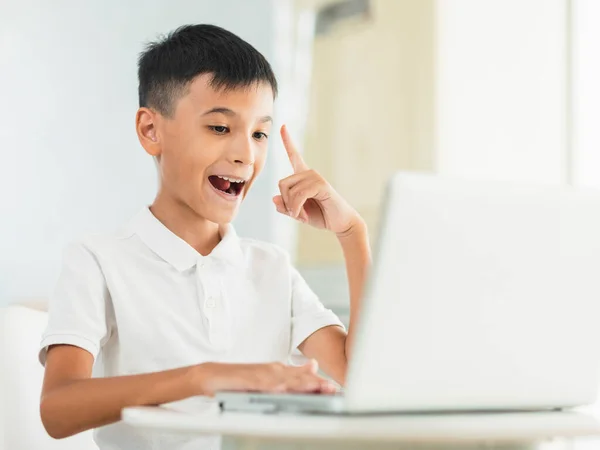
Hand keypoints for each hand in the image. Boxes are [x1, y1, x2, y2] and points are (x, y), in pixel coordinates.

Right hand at [194, 359, 337, 395]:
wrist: (212, 375)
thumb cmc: (241, 379)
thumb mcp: (267, 378)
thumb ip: (289, 376)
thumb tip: (312, 368)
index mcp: (278, 371)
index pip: (303, 378)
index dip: (320, 383)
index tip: (336, 389)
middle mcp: (273, 370)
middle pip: (299, 378)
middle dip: (317, 384)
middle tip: (333, 389)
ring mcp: (262, 375)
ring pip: (286, 381)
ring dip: (302, 384)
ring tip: (318, 388)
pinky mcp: (249, 380)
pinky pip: (265, 385)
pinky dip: (276, 387)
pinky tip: (285, 390)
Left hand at [273, 125, 362, 235]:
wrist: (341, 223)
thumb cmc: (321, 215)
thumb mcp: (297, 213)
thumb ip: (285, 206)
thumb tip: (274, 198)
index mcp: (303, 177)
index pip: (294, 155)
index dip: (287, 141)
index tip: (282, 126)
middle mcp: (309, 173)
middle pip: (282, 184)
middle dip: (285, 202)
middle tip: (296, 213)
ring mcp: (315, 177)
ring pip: (289, 191)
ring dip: (292, 208)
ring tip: (302, 215)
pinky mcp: (320, 184)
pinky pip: (298, 195)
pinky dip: (297, 208)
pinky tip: (303, 215)